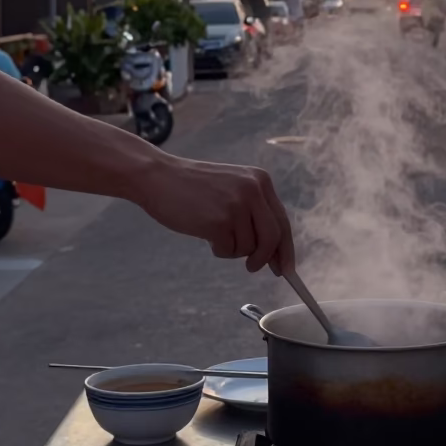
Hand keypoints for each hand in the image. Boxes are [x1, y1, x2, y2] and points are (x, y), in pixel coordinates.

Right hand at [139, 158, 294, 273]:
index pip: (283, 221)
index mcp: (260, 181)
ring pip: (249, 247)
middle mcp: (253, 191)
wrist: (159, 177)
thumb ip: (255, 212)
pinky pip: (228, 250)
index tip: (286, 268)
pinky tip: (205, 233)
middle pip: (274, 238)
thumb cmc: (193, 187)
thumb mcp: (233, 188)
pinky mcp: (219, 222)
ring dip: (233, 249)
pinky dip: (218, 249)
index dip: (285, 248)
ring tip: (214, 231)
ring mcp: (237, 206)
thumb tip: (274, 252)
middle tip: (253, 268)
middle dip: (265, 258)